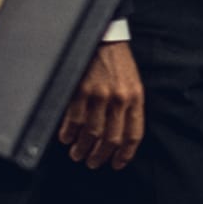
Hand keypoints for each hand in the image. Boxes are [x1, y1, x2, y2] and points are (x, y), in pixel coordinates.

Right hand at [59, 42, 145, 169]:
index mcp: (135, 98)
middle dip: (101, 156)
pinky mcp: (80, 92)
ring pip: (90, 134)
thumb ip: (129, 107)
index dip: (125, 153)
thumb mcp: (133, 83)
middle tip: (93, 163)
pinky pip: (73, 121)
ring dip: (82, 149)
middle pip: (111, 139)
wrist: (104, 39)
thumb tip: (121, 136)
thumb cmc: (118, 63)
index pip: (133, 134)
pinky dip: (68, 134)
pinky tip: (67, 139)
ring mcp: (99, 96)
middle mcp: (119, 99)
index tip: (117, 164)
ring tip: (78, 154)